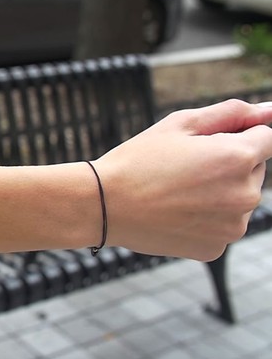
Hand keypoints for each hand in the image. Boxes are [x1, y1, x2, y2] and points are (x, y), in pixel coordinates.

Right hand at [95, 99, 271, 260]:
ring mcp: (233, 227)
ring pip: (239, 200)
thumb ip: (231, 113)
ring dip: (219, 193)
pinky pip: (222, 226)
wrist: (103, 205)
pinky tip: (174, 213)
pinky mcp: (217, 248)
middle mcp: (246, 195)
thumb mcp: (180, 124)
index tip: (207, 144)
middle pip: (254, 171)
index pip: (267, 138)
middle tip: (183, 168)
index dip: (236, 137)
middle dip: (229, 165)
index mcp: (239, 157)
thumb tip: (268, 110)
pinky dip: (205, 220)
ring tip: (176, 192)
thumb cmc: (138, 160)